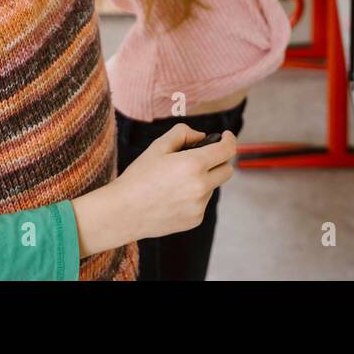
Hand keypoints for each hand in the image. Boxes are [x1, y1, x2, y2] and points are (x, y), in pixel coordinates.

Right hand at [71, 124, 235, 255]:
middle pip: (227, 170)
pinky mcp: (195, 220)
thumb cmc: (139, 177)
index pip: (227, 150)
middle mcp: (201, 187)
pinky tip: (173, 196)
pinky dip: (194, 196)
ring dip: (204, 179)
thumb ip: (183, 133)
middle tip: (204, 157)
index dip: (230, 140)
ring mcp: (200, 206)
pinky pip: (202, 202)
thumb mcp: (158, 146)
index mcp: (193, 164)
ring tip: (177, 180)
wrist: (124, 212)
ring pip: (213, 187)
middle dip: (220, 160)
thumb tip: (201, 137)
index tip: (226, 136)